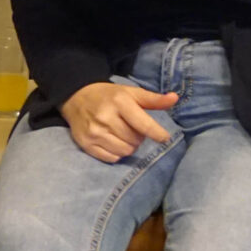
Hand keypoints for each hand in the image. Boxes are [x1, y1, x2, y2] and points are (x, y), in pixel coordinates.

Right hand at [60, 81, 177, 162]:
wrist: (76, 97)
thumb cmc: (109, 96)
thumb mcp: (131, 92)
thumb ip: (153, 99)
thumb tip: (175, 98)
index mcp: (119, 102)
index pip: (143, 124)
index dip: (157, 134)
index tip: (164, 138)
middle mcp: (105, 117)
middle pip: (135, 140)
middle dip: (139, 137)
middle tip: (132, 128)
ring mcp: (94, 132)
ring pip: (125, 151)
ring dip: (129, 146)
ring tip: (123, 135)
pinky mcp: (86, 144)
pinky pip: (112, 158)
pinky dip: (117, 153)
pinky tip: (114, 142)